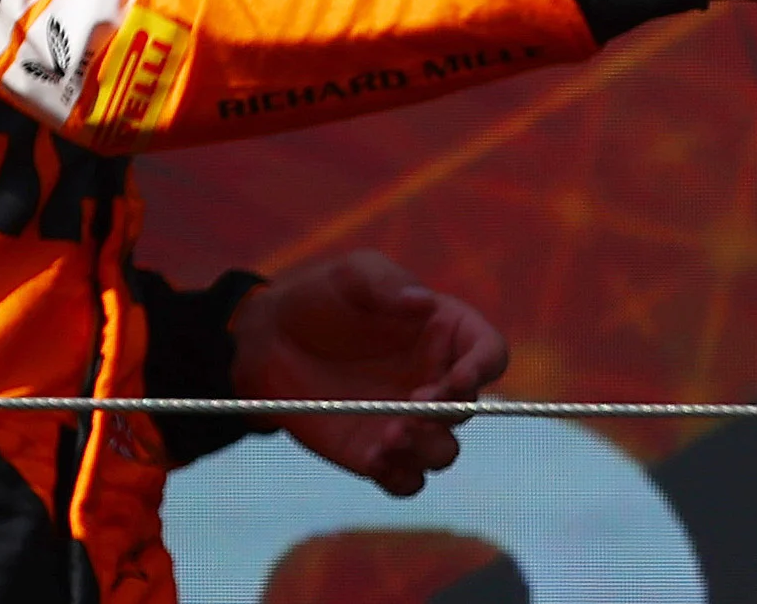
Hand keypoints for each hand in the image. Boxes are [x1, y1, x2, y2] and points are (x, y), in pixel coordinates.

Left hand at [229, 250, 505, 496]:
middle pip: (468, 410)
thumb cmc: (319, 296)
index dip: (483, 368)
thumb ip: (386, 285)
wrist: (268, 340)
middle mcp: (435, 380)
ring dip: (426, 451)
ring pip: (442, 453)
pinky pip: (405, 482)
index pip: (489, 353)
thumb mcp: (351, 275)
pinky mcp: (377, 453)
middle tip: (410, 409)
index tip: (457, 379)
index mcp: (444, 333)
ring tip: (389, 438)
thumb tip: (423, 302)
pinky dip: (399, 477)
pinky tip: (375, 460)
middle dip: (445, 414)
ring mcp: (407, 421)